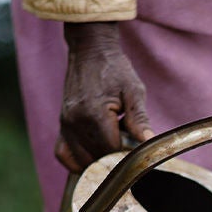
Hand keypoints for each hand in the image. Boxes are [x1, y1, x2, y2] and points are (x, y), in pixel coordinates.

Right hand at [56, 22, 153, 172]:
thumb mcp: (134, 91)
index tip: (136, 147)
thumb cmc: (115, 69)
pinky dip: (77, 161)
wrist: (90, 50)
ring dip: (99, 159)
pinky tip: (94, 153)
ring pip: (82, 161)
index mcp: (95, 114)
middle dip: (114, 156)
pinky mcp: (62, 124)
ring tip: (112, 141)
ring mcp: (66, 124)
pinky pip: (64, 154)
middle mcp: (75, 122)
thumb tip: (149, 142)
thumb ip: (139, 119)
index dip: (127, 155)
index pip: (112, 152)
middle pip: (97, 159)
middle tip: (126, 140)